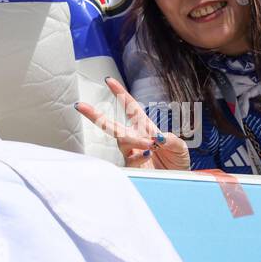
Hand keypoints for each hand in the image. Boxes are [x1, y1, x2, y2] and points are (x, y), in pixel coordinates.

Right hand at [76, 77, 190, 169]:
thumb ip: (170, 139)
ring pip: (121, 140)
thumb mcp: (180, 146)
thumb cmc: (178, 162)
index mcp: (145, 127)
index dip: (119, 93)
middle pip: (111, 125)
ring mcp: (132, 152)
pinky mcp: (133, 167)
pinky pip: (130, 159)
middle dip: (94, 115)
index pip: (130, 107)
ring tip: (150, 145)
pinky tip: (148, 154)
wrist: (179, 181)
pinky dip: (139, 156)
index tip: (108, 80)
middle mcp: (135, 138)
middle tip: (80, 106)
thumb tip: (158, 137)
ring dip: (134, 140)